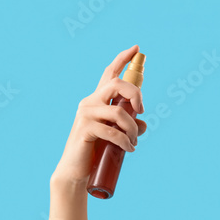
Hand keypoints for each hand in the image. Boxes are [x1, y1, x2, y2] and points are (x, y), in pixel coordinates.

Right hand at [52, 44, 147, 186]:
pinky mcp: (85, 129)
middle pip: (117, 84)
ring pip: (119, 113)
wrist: (75, 171)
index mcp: (96, 100)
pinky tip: (129, 149)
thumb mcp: (116, 136)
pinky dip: (125, 141)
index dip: (123, 59)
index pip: (109, 74)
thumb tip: (144, 123)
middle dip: (135, 94)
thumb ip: (130, 126)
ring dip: (133, 129)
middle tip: (142, 111)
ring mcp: (86, 114)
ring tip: (134, 143)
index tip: (136, 49)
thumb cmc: (95, 152)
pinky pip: (112, 132)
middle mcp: (90, 102)